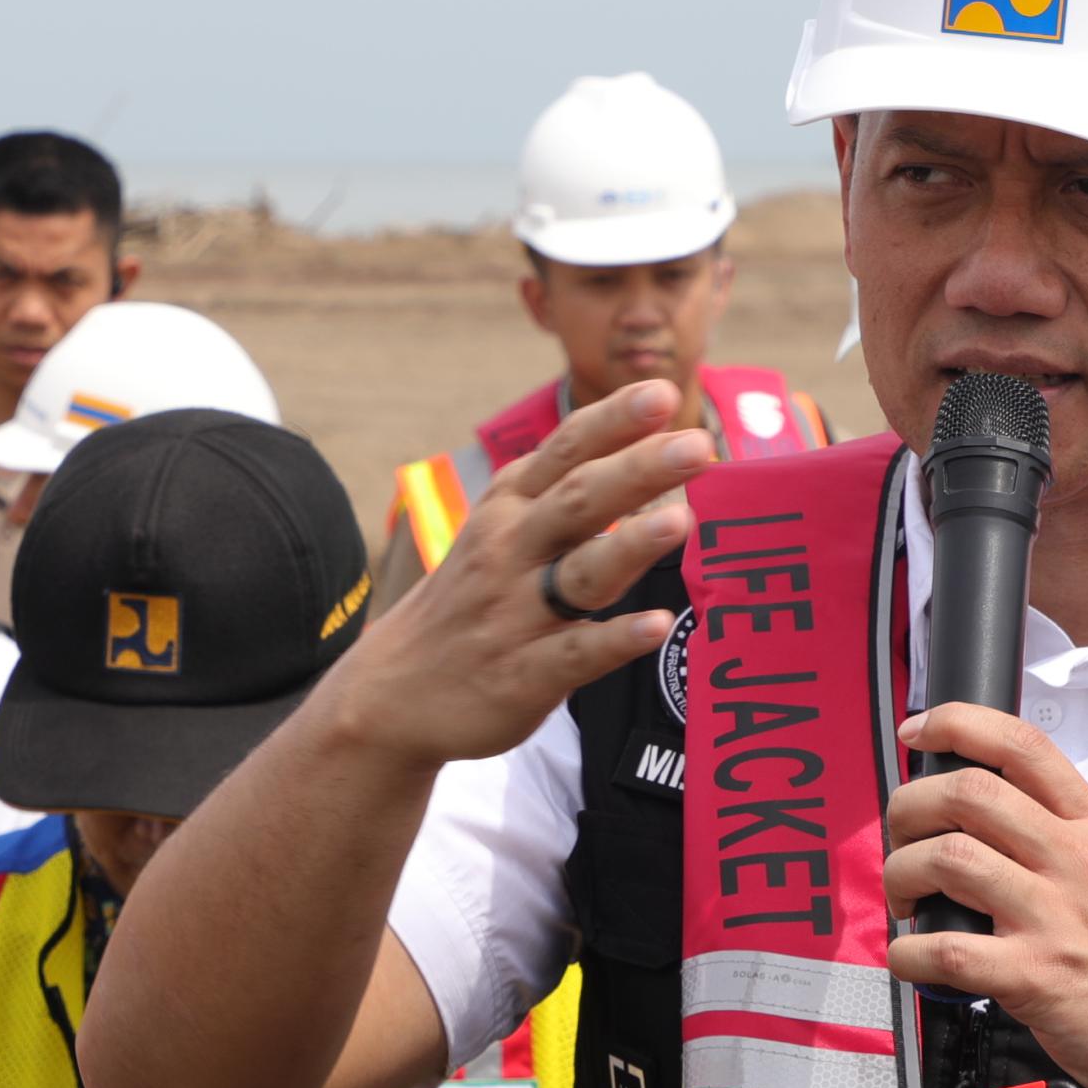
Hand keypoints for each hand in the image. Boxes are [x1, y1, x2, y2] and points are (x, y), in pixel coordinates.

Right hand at [316, 378, 711, 772]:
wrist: (390, 694)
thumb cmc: (468, 603)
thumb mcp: (496, 532)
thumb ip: (562, 495)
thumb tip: (647, 450)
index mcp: (508, 508)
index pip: (566, 451)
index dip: (614, 421)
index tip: (662, 392)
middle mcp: (509, 551)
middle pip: (580, 501)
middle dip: (640, 469)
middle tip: (697, 444)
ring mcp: (514, 614)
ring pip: (580, 573)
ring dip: (630, 545)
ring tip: (681, 521)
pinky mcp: (521, 676)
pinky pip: (574, 654)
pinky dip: (614, 639)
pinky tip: (656, 625)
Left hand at [880, 701, 1087, 1087]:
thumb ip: (1067, 839)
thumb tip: (989, 824)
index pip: (1022, 745)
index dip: (956, 723)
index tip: (917, 732)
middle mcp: (1077, 858)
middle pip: (968, 792)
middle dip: (910, 806)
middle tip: (901, 839)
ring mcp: (1056, 916)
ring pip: (948, 859)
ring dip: (903, 875)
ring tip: (907, 900)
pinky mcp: (1037, 977)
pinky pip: (945, 950)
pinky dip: (908, 952)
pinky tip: (913, 958)